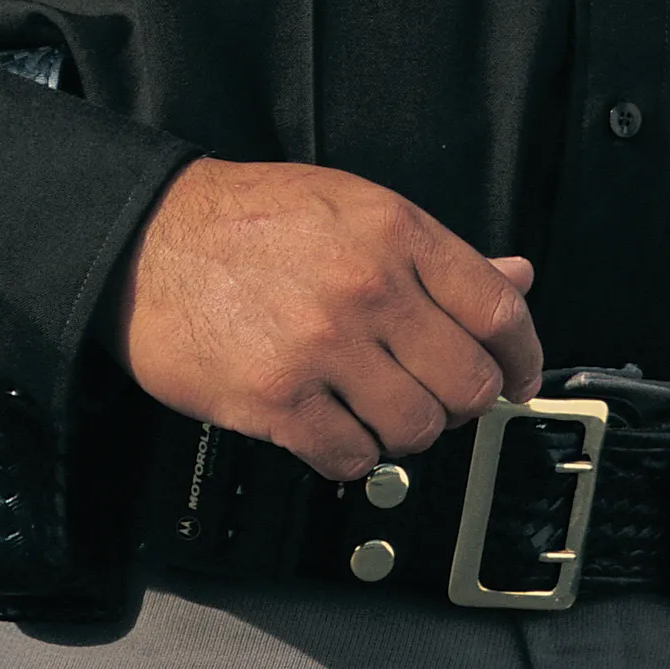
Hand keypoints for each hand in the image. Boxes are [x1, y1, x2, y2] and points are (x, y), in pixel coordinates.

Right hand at [104, 158, 544, 480]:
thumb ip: (439, 255)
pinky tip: (331, 427)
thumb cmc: (250, 222)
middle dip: (458, 401)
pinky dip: (350, 454)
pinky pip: (352, 458)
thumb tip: (517, 276)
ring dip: (402, 431)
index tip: (519, 379)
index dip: (522, 356)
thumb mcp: (356, 210)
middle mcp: (367, 288)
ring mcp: (321, 347)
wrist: (147, 241)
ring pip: (416, 429)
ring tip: (371, 407)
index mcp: (395, 233)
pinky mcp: (276, 400)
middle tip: (432, 395)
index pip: (498, 309)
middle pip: (468, 383)